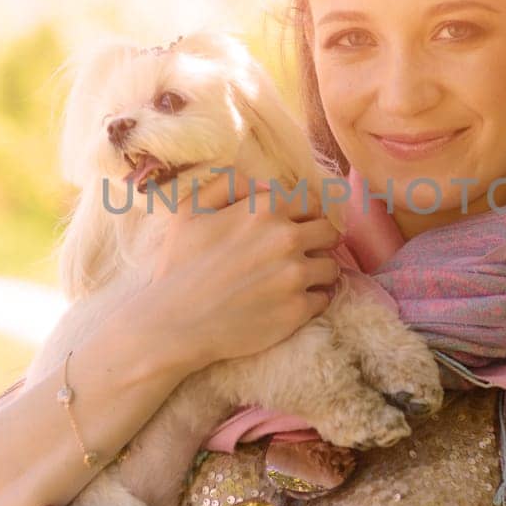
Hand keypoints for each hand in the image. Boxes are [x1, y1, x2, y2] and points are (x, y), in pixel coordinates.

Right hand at [127, 167, 343, 370]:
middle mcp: (286, 238)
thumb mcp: (190, 211)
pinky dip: (312, 300)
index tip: (295, 227)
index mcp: (265, 209)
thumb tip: (261, 183)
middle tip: (299, 253)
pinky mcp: (297, 310)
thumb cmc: (179, 265)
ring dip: (317, 272)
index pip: (311, 202)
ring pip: (331, 267)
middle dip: (318, 241)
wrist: (174, 323)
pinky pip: (323, 299)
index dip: (304, 214)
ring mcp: (295, 276)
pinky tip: (290, 301)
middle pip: (330, 232)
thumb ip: (228, 184)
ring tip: (294, 280)